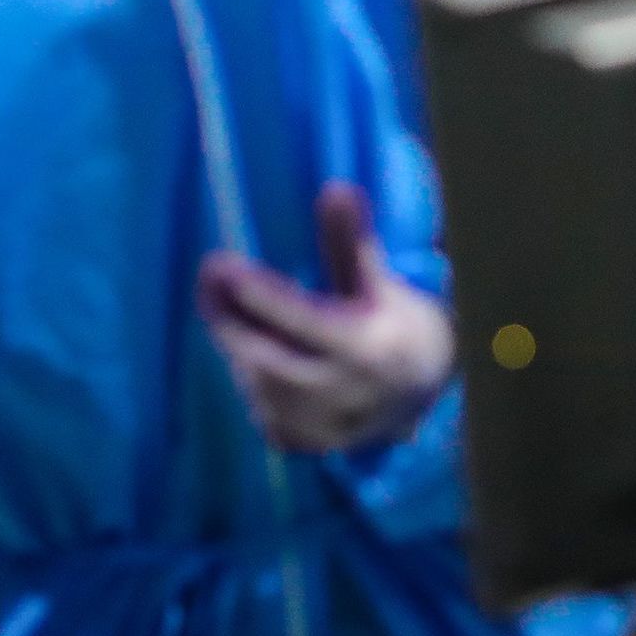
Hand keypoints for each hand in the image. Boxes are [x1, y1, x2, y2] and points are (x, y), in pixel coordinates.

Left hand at [195, 182, 454, 454]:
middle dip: (231, 319)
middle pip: (267, 359)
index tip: (218, 264)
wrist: (424, 391)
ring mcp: (327, 427)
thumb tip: (336, 189)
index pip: (300, 320)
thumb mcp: (377, 281)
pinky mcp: (310, 446)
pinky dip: (253, 381)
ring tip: (230, 310)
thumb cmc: (394, 321)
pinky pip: (265, 414)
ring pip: (262, 387)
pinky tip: (252, 353)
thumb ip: (351, 242)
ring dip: (240, 347)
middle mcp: (346, 393)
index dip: (255, 294)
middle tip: (211, 280)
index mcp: (368, 348)